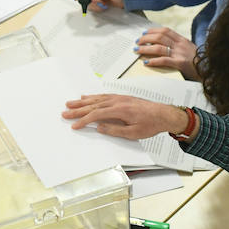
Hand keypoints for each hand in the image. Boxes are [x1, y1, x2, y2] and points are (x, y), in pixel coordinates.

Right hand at [62, 94, 189, 139]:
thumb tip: (100, 128)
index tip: (75, 125)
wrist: (164, 115)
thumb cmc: (151, 124)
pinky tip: (87, 98)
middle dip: (78, 110)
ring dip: (83, 102)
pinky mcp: (122, 98)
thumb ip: (115, 130)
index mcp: (120, 110)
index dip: (84, 120)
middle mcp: (118, 101)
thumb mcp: (133, 133)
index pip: (96, 115)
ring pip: (97, 99)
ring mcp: (120, 98)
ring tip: (70, 104)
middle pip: (93, 105)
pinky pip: (104, 96)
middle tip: (65, 113)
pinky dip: (93, 97)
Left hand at [134, 26, 196, 77]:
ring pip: (159, 47)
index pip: (165, 31)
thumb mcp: (190, 50)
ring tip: (138, 50)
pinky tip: (146, 62)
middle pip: (160, 37)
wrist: (209, 70)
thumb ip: (179, 47)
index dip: (153, 31)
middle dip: (146, 39)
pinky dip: (153, 61)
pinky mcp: (180, 63)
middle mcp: (180, 44)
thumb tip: (165, 46)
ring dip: (146, 48)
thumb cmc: (198, 62)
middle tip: (137, 42)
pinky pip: (164, 60)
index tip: (144, 33)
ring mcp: (180, 53)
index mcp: (182, 40)